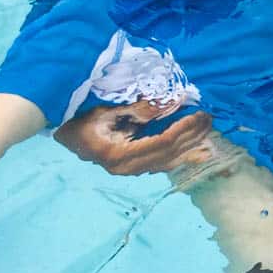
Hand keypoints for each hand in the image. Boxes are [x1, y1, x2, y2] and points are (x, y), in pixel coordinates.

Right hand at [52, 101, 213, 175]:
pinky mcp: (134, 166)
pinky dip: (182, 156)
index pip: (162, 143)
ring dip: (191, 147)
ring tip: (210, 137)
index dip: (183, 129)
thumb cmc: (79, 121)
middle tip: (210, 120)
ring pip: (169, 161)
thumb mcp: (106, 111)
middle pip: (170, 153)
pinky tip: (197, 153)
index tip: (199, 114)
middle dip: (192, 136)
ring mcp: (131, 170)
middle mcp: (128, 168)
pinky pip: (163, 162)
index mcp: (121, 156)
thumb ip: (138, 109)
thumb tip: (170, 103)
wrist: (62, 136)